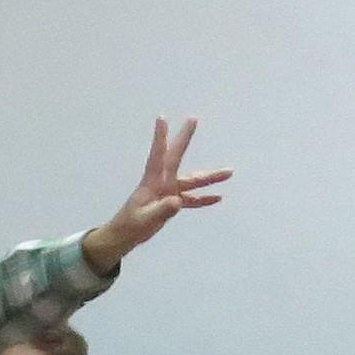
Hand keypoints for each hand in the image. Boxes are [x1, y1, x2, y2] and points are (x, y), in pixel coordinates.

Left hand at [79, 117, 233, 271]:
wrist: (125, 236)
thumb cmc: (131, 226)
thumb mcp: (145, 219)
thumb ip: (162, 210)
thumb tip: (178, 201)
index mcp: (152, 181)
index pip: (157, 155)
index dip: (160, 138)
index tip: (161, 118)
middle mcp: (163, 181)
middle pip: (177, 157)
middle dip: (185, 138)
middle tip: (193, 118)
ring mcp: (169, 191)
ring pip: (192, 180)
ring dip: (210, 177)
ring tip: (229, 172)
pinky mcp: (173, 203)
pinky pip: (192, 199)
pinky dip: (204, 198)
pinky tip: (218, 197)